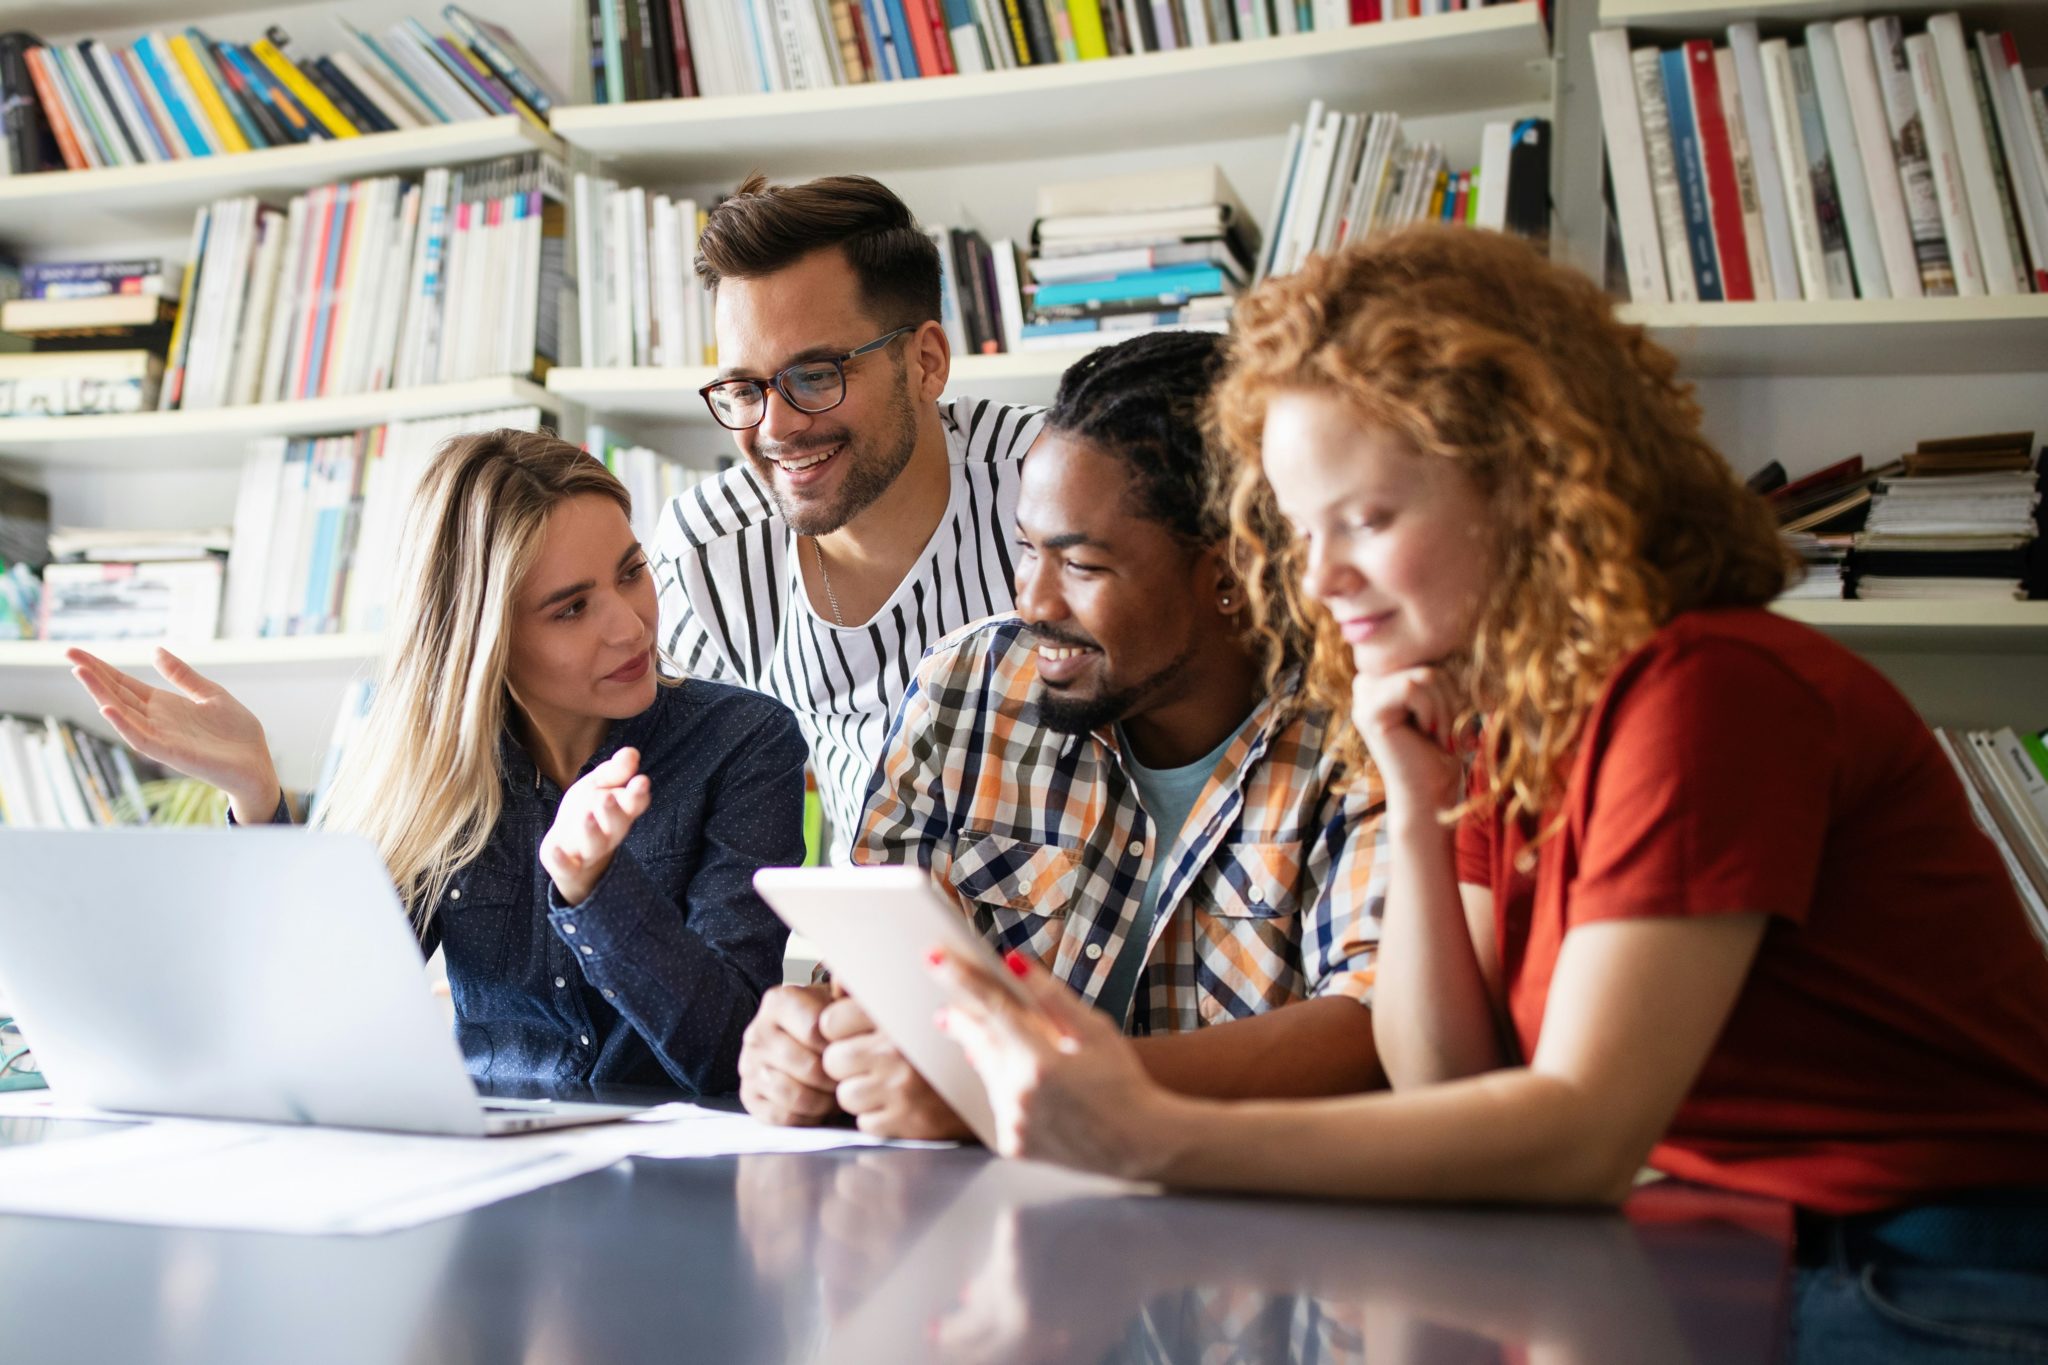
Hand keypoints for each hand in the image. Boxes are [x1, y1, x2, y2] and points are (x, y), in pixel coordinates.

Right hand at [67, 646, 279, 822]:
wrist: (256, 764)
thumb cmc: (235, 734)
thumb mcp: (210, 694)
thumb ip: (182, 675)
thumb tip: (155, 650)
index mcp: (164, 705)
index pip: (124, 683)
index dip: (102, 668)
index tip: (75, 652)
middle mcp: (156, 720)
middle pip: (117, 694)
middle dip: (93, 675)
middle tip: (69, 654)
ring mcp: (161, 737)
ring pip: (123, 714)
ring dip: (101, 694)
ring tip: (80, 673)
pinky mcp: (171, 753)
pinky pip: (141, 738)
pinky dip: (123, 725)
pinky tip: (107, 709)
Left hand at [539, 747, 651, 904]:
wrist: (570, 851)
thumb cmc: (588, 811)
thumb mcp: (598, 787)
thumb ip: (614, 772)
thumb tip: (632, 752)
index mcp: (621, 812)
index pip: (635, 804)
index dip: (638, 794)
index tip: (641, 781)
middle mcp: (609, 833)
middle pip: (617, 826)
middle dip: (614, 813)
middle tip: (608, 798)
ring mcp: (588, 851)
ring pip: (594, 845)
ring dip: (591, 832)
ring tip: (587, 816)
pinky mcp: (568, 866)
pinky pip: (566, 866)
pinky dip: (560, 860)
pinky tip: (554, 849)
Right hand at [738, 984, 840, 1125]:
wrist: (797, 1041)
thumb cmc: (826, 1022)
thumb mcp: (836, 1001)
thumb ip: (847, 994)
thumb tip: (850, 987)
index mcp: (778, 1002)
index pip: (815, 1030)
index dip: (840, 1046)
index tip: (853, 1049)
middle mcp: (757, 1032)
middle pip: (807, 1067)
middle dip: (836, 1079)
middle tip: (850, 1080)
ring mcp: (749, 1065)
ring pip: (793, 1095)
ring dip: (823, 1102)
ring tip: (836, 1095)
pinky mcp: (748, 1096)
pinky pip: (781, 1117)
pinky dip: (807, 1118)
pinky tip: (819, 1109)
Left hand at [819, 994, 972, 1139]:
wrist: (986, 1089)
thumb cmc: (945, 1046)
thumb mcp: (916, 1007)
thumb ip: (875, 994)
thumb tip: (838, 985)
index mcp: (898, 1015)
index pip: (831, 1021)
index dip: (839, 1029)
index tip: (853, 1032)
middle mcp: (899, 1051)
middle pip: (834, 1060)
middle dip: (847, 1064)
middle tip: (871, 1061)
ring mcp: (902, 1090)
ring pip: (846, 1094)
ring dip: (861, 1093)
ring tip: (887, 1083)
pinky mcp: (906, 1123)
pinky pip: (866, 1123)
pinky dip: (878, 1117)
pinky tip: (899, 1104)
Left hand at [930, 948, 1177, 1180]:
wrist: (1140, 1143)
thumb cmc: (1122, 1081)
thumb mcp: (1096, 1031)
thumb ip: (1051, 997)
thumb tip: (1013, 963)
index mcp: (1042, 1061)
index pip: (992, 1008)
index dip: (960, 979)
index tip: (934, 957)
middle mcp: (1021, 1095)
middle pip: (977, 1042)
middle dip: (963, 1021)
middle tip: (948, 1008)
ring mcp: (1014, 1123)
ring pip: (986, 1074)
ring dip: (988, 1056)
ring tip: (1004, 1047)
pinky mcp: (1012, 1144)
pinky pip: (997, 1106)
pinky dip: (1004, 1089)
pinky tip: (1024, 1085)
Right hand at [1351, 667, 1462, 818]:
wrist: (1431, 795)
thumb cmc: (1442, 751)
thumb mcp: (1442, 700)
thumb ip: (1437, 669)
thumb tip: (1455, 633)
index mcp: (1383, 675)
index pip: (1428, 653)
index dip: (1449, 685)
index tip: (1445, 720)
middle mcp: (1367, 681)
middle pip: (1427, 662)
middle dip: (1448, 699)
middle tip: (1442, 732)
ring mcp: (1364, 696)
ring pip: (1425, 675)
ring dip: (1444, 710)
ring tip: (1437, 736)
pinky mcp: (1368, 711)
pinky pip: (1412, 686)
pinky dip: (1432, 713)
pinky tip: (1426, 735)